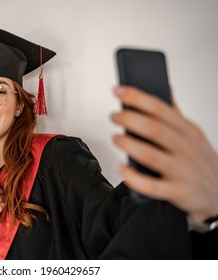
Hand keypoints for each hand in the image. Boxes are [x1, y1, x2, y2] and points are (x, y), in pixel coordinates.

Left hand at [111, 86, 217, 221]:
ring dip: (128, 144)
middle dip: (129, 119)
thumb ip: (175, 114)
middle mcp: (185, 148)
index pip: (161, 109)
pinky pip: (151, 186)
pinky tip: (121, 168)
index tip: (118, 90)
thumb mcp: (192, 134)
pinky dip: (133, 178)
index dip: (137, 98)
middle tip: (114, 117)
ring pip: (151, 155)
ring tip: (116, 138)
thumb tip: (165, 89)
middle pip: (154, 129)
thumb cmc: (200, 161)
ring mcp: (182, 171)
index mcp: (187, 131)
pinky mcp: (177, 191)